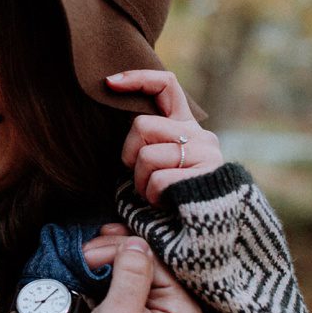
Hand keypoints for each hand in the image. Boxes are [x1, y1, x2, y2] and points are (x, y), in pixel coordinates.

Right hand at [83, 230, 203, 312]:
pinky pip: (133, 279)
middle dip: (115, 250)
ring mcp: (164, 310)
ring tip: (87, 256)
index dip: (121, 249)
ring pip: (139, 266)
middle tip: (83, 254)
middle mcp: (180, 306)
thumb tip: (135, 241)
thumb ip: (130, 278)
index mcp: (183, 308)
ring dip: (113, 256)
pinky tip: (97, 262)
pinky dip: (113, 268)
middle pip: (149, 259)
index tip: (88, 254)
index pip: (155, 259)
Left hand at [106, 70, 223, 203]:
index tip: (109, 83)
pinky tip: (166, 203)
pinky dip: (153, 196)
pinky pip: (158, 180)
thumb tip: (102, 151)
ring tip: (154, 195)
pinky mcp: (205, 175)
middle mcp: (199, 135)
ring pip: (147, 156)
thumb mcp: (153, 169)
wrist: (209, 234)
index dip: (137, 78)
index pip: (166, 86)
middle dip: (129, 155)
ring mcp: (205, 154)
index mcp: (186, 127)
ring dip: (140, 182)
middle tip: (139, 178)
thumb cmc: (170, 203)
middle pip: (142, 125)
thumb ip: (140, 147)